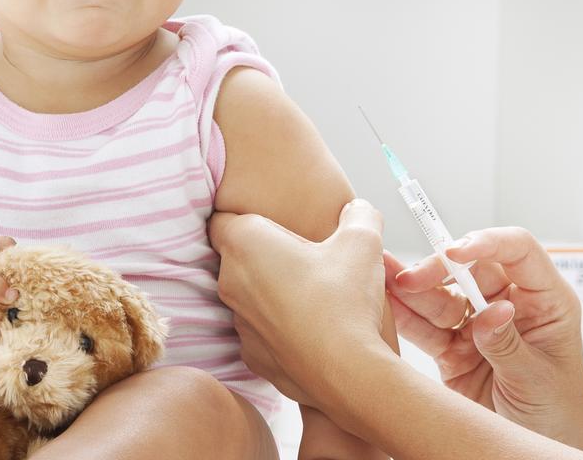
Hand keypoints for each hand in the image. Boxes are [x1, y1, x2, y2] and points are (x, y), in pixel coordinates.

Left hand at [209, 200, 389, 410]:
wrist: (348, 373)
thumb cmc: (346, 302)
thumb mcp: (362, 241)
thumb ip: (357, 214)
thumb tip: (357, 209)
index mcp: (246, 244)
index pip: (221, 216)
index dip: (244, 214)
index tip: (272, 220)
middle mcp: (230, 281)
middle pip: (237, 254)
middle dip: (264, 251)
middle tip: (305, 254)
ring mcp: (238, 321)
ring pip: (248, 293)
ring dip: (271, 288)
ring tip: (313, 292)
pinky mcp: (251, 353)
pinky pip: (260, 327)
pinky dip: (278, 323)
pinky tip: (310, 325)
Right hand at [384, 227, 582, 453]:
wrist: (546, 444)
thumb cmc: (558, 411)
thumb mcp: (537, 378)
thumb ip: (507, 343)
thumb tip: (488, 312)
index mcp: (544, 299)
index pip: (517, 251)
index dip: (487, 243)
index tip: (456, 252)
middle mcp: (508, 302)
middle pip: (469, 268)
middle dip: (436, 270)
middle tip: (409, 279)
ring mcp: (477, 324)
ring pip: (441, 295)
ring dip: (412, 288)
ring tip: (382, 277)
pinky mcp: (453, 347)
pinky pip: (426, 327)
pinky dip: (405, 315)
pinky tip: (385, 301)